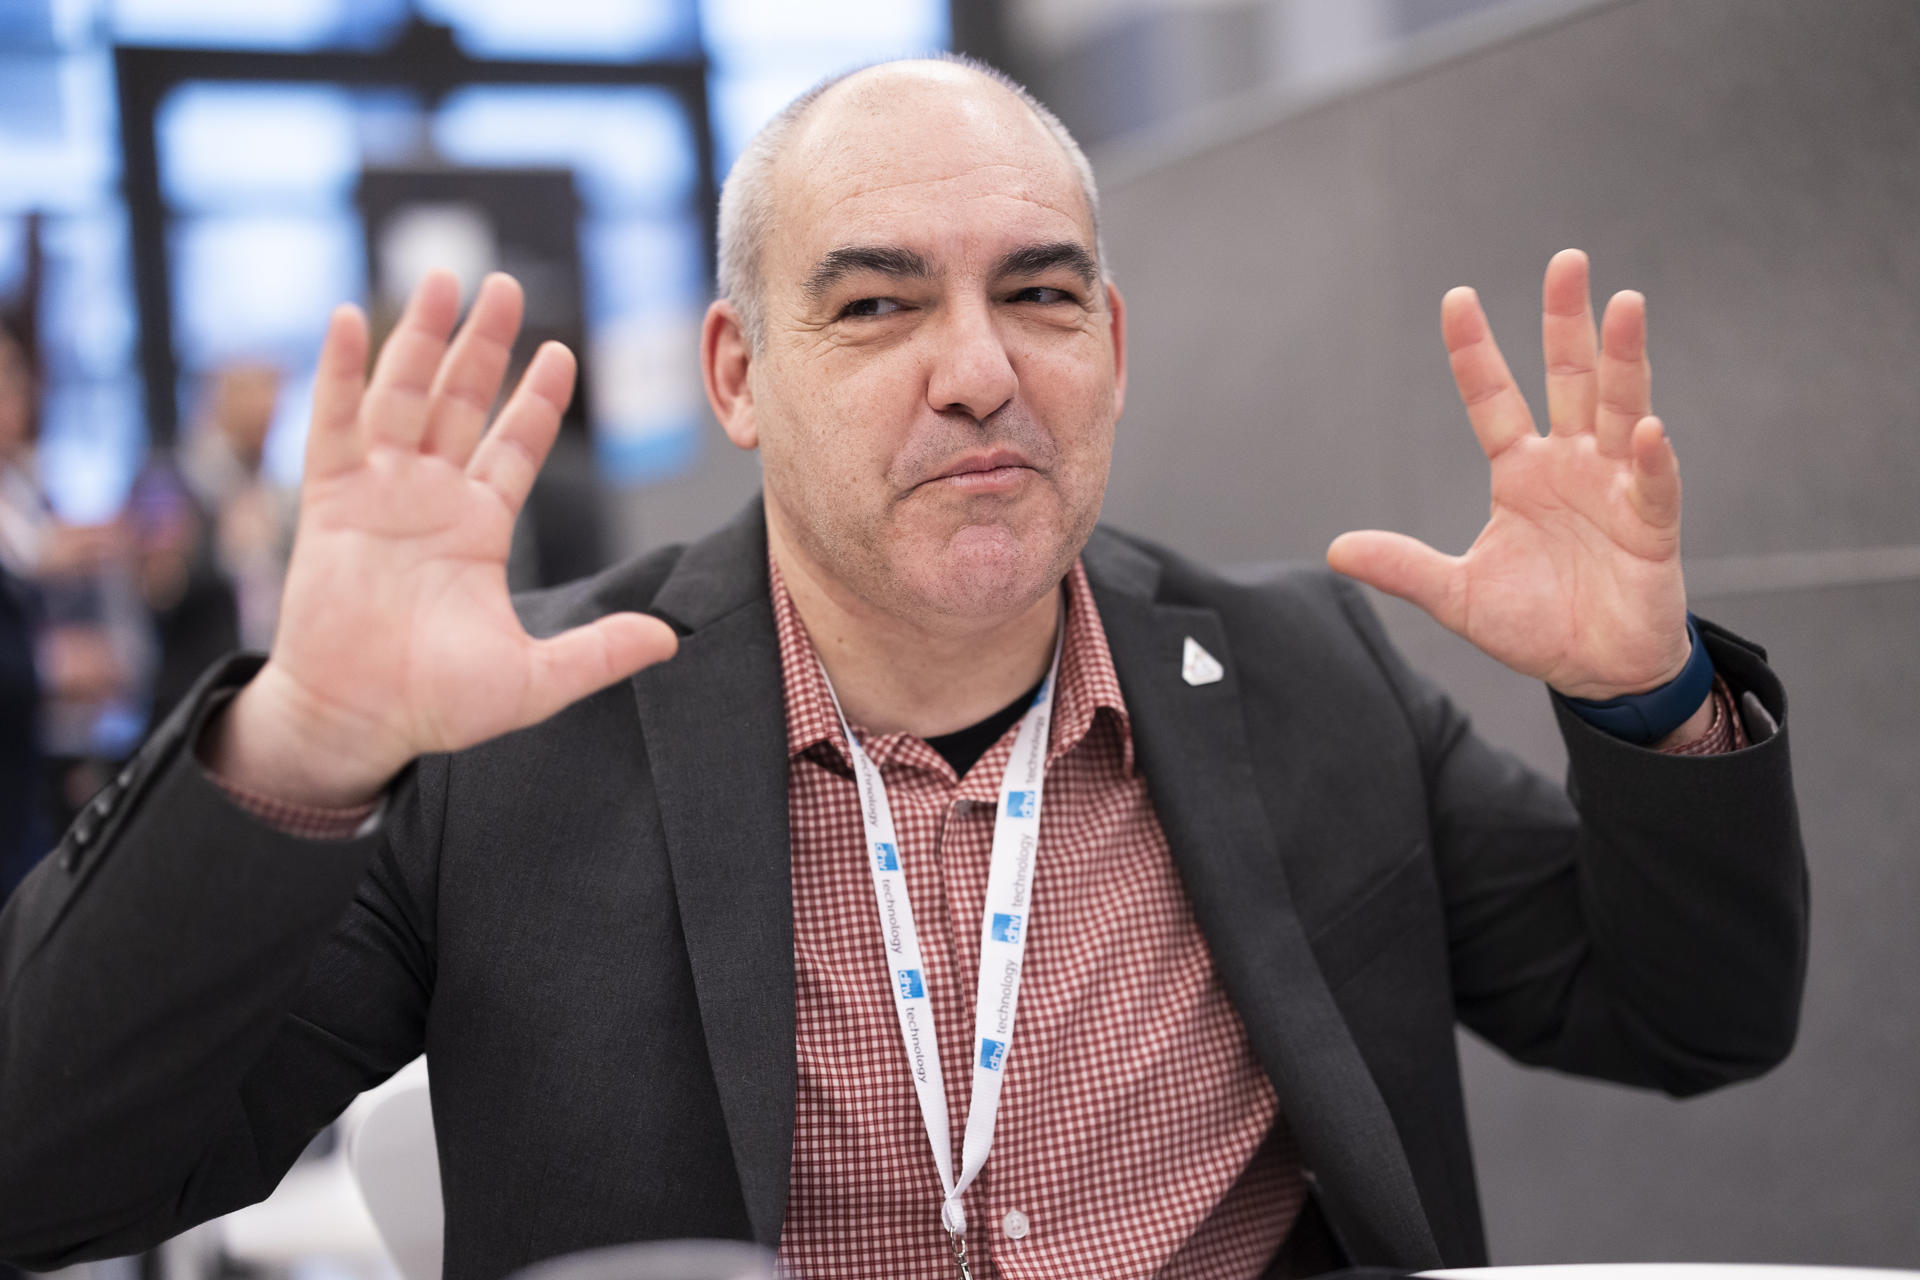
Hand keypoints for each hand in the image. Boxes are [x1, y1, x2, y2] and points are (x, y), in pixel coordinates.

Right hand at [210, 272, 677, 807]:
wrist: (359, 722)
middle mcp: (429, 498)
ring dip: (422, 339)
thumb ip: (600, 652)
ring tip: (445, 279)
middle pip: (461, 402)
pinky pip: (334, 424)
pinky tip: (352, 319)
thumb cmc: (438, 704)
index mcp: (477, 527)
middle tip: (505, 284)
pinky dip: (341, 372)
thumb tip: (671, 640)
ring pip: (403, 397)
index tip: (561, 351)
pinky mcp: (330, 502)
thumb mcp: (536, 678)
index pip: (513, 445)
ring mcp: (378, 494)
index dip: (536, 399)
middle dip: (484, 345)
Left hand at [1327, 250, 1689, 701]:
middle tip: (1567, 261)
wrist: (1595, 672)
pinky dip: (1651, 457)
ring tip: (1624, 304)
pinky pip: (1653, 483)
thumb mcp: (1455, 596)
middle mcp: (1570, 463)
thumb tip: (1336, 549)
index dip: (1476, 351)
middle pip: (1568, 378)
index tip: (1456, 298)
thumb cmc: (1534, 624)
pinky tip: (1648, 428)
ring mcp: (1615, 486)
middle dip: (1567, 321)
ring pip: (1622, 408)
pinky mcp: (1651, 525)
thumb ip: (1404, 567)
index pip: (1493, 398)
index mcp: (1520, 471)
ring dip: (1623, 359)